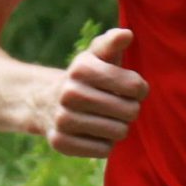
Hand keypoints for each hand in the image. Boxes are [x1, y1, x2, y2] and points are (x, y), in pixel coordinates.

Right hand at [42, 26, 144, 156]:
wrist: (45, 102)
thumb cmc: (85, 77)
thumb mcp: (96, 56)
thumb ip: (112, 43)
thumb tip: (127, 34)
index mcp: (82, 68)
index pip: (135, 86)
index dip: (140, 89)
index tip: (132, 89)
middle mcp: (69, 93)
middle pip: (130, 111)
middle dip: (130, 109)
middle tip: (118, 106)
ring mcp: (63, 119)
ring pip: (118, 132)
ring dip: (118, 127)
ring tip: (106, 119)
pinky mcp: (61, 143)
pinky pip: (103, 150)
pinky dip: (104, 144)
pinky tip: (94, 133)